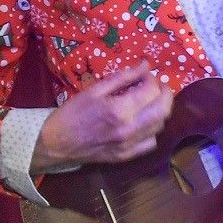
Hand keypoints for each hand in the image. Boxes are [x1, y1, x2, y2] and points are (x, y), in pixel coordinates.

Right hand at [32, 63, 172, 170]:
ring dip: (160, 110)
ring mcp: (129, 145)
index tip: (146, 74)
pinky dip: (153, 130)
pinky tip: (144, 122)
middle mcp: (129, 129)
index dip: (152, 79)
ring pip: (160, 126)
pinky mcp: (127, 156)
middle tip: (158, 86)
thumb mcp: (94, 89)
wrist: (56, 142)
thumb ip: (122, 77)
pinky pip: (151, 143)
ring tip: (151, 101)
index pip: (151, 91)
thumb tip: (145, 66)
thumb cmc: (73, 112)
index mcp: (119, 110)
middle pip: (163, 110)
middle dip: (165, 94)